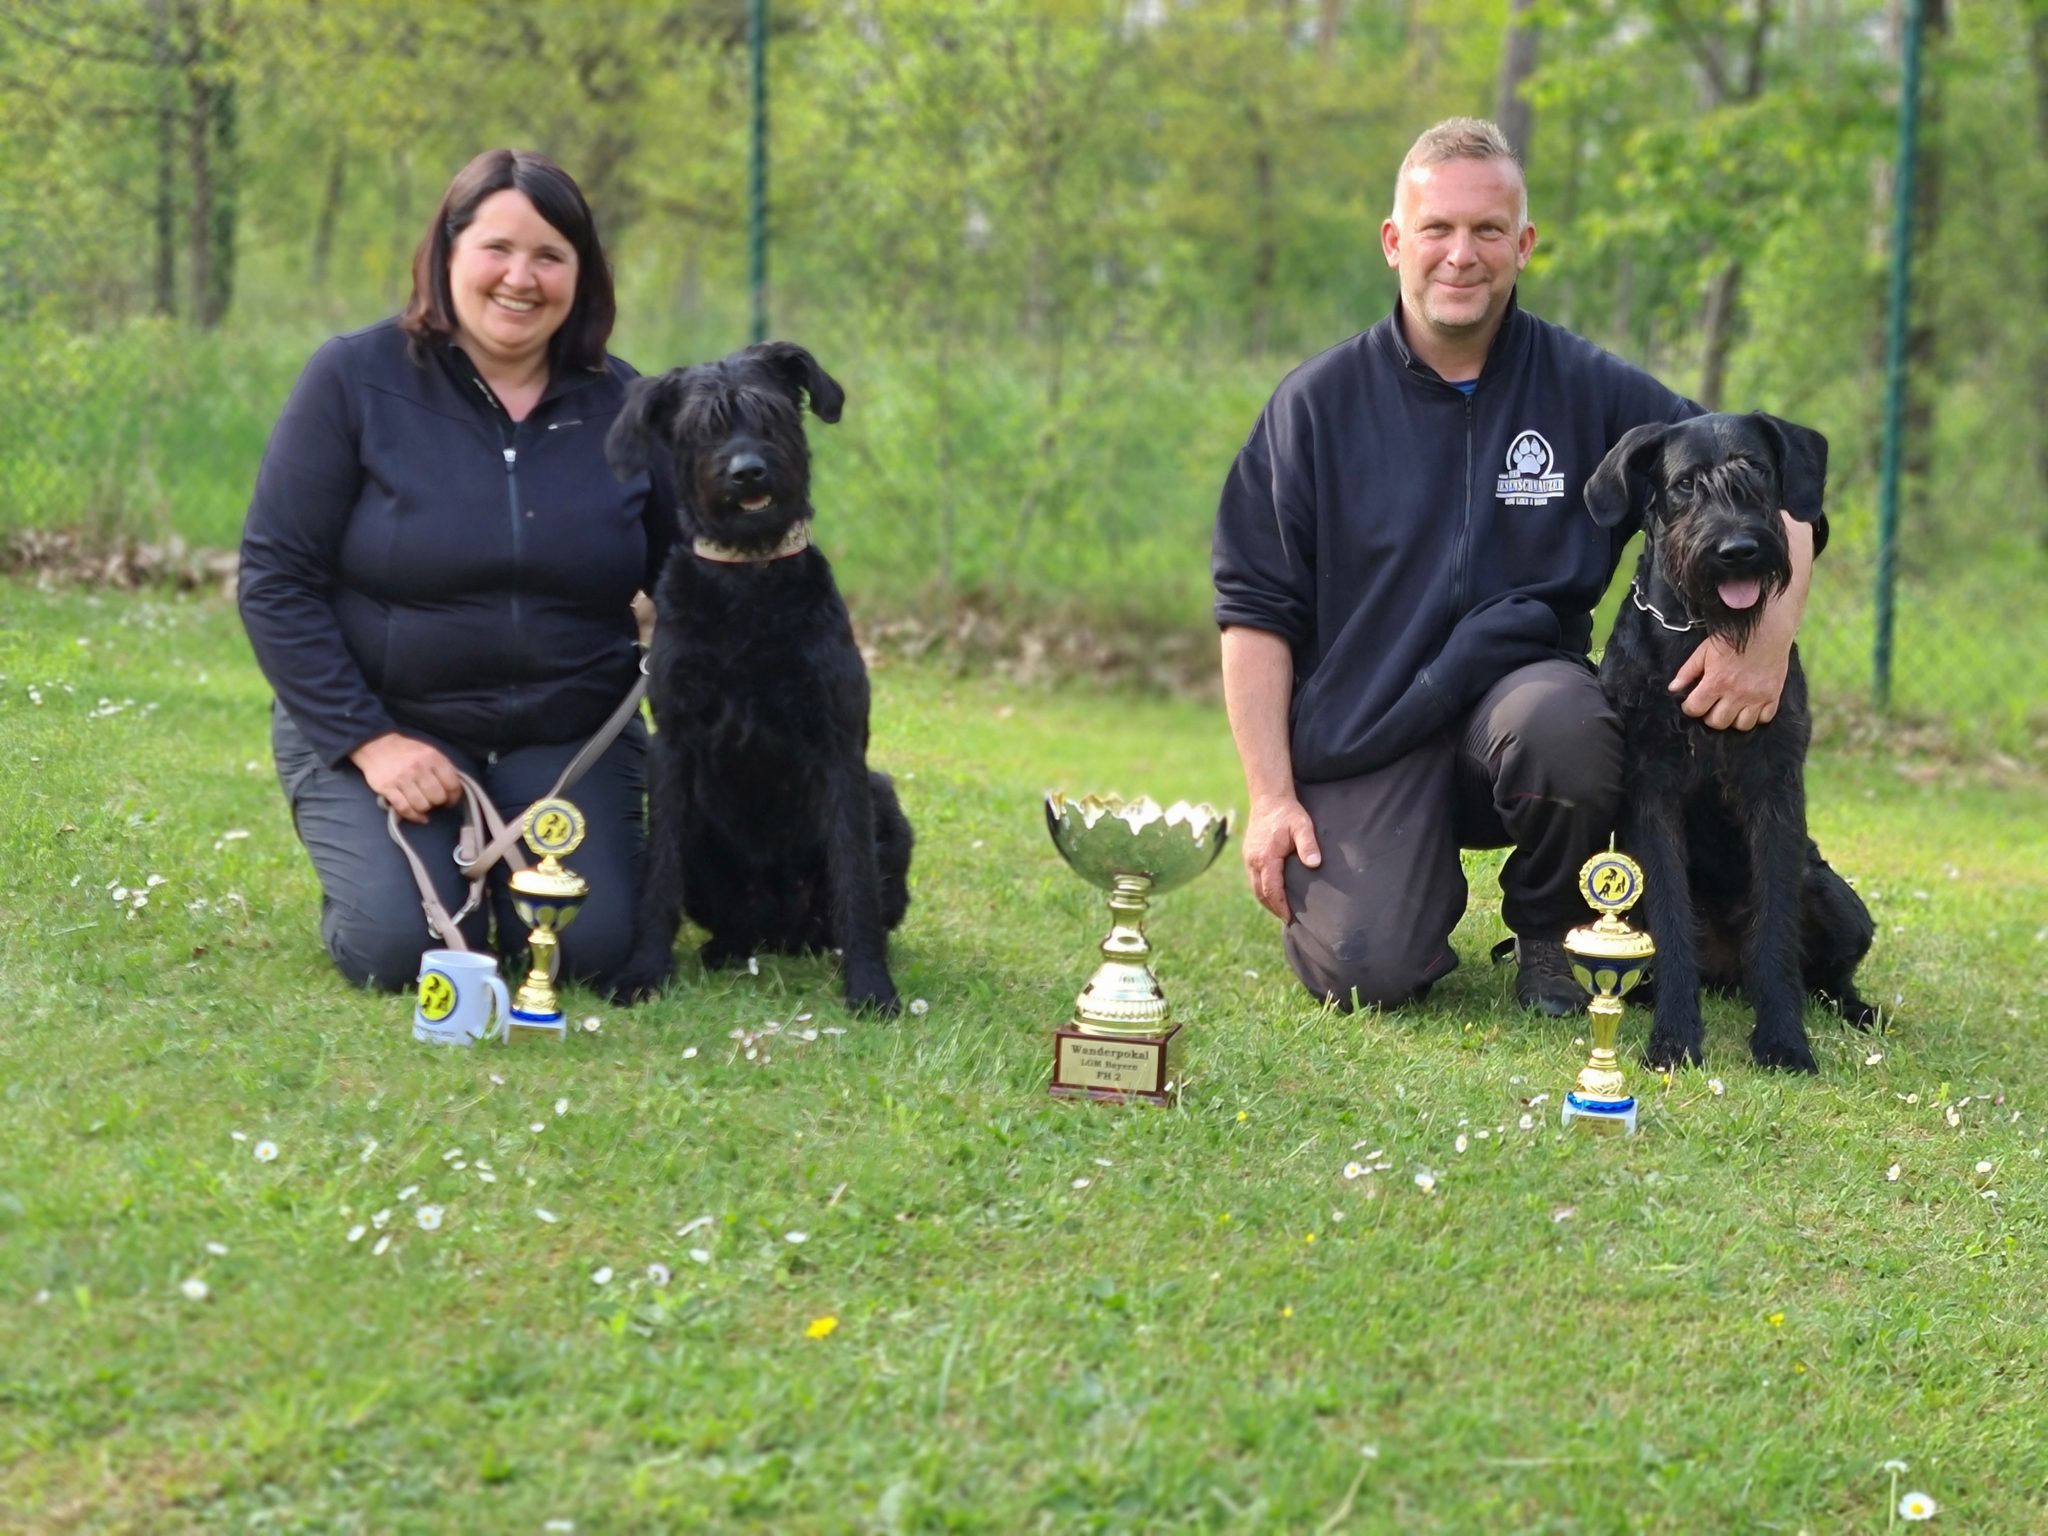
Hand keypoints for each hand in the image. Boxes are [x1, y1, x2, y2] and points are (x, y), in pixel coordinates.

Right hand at [350, 732, 463, 823]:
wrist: (377, 745)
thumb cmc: (407, 751)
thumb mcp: (429, 752)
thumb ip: (443, 767)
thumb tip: (455, 788)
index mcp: (432, 757)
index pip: (452, 784)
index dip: (454, 797)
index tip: (450, 800)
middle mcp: (418, 767)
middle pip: (437, 797)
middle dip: (438, 802)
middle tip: (434, 801)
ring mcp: (402, 778)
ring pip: (422, 805)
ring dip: (425, 809)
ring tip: (424, 805)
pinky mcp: (387, 788)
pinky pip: (404, 808)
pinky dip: (414, 816)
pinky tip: (419, 817)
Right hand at [1241, 794, 1320, 922]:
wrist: (1268, 798)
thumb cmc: (1288, 813)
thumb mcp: (1302, 826)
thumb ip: (1308, 845)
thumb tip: (1314, 863)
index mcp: (1265, 858)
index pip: (1271, 890)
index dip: (1280, 906)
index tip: (1289, 919)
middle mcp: (1253, 860)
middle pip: (1261, 893)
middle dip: (1273, 908)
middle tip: (1288, 920)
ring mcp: (1249, 858)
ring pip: (1255, 887)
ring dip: (1267, 900)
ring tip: (1282, 911)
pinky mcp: (1249, 855)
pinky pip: (1254, 878)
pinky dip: (1263, 890)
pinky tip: (1273, 893)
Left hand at [1669, 634, 1789, 731]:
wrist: (1764, 629)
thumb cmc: (1732, 639)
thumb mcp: (1703, 652)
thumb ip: (1687, 672)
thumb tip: (1673, 688)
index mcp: (1716, 682)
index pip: (1695, 709)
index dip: (1690, 707)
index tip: (1693, 703)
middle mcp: (1736, 693)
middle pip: (1718, 723)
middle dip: (1710, 716)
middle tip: (1711, 705)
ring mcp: (1757, 696)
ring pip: (1742, 725)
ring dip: (1733, 719)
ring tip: (1731, 708)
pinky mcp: (1774, 695)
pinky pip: (1765, 719)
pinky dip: (1757, 716)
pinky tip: (1750, 706)